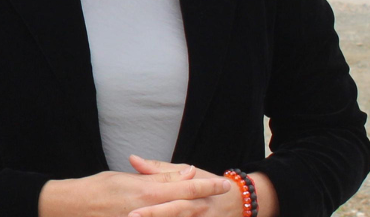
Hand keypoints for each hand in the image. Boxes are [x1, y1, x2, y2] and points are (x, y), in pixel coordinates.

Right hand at [35, 165, 232, 216]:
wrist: (71, 209)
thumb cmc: (96, 189)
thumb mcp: (125, 179)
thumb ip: (156, 177)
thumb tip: (185, 173)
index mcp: (146, 192)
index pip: (184, 188)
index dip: (206, 186)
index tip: (223, 183)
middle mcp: (148, 211)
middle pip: (187, 207)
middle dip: (207, 200)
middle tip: (225, 193)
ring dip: (194, 213)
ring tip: (210, 208)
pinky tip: (184, 215)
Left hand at [127, 159, 277, 216]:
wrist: (238, 200)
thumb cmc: (206, 183)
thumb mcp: (186, 172)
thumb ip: (158, 170)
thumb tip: (132, 158)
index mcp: (191, 191)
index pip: (170, 198)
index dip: (151, 208)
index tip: (132, 212)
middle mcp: (198, 208)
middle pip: (176, 213)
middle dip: (155, 216)